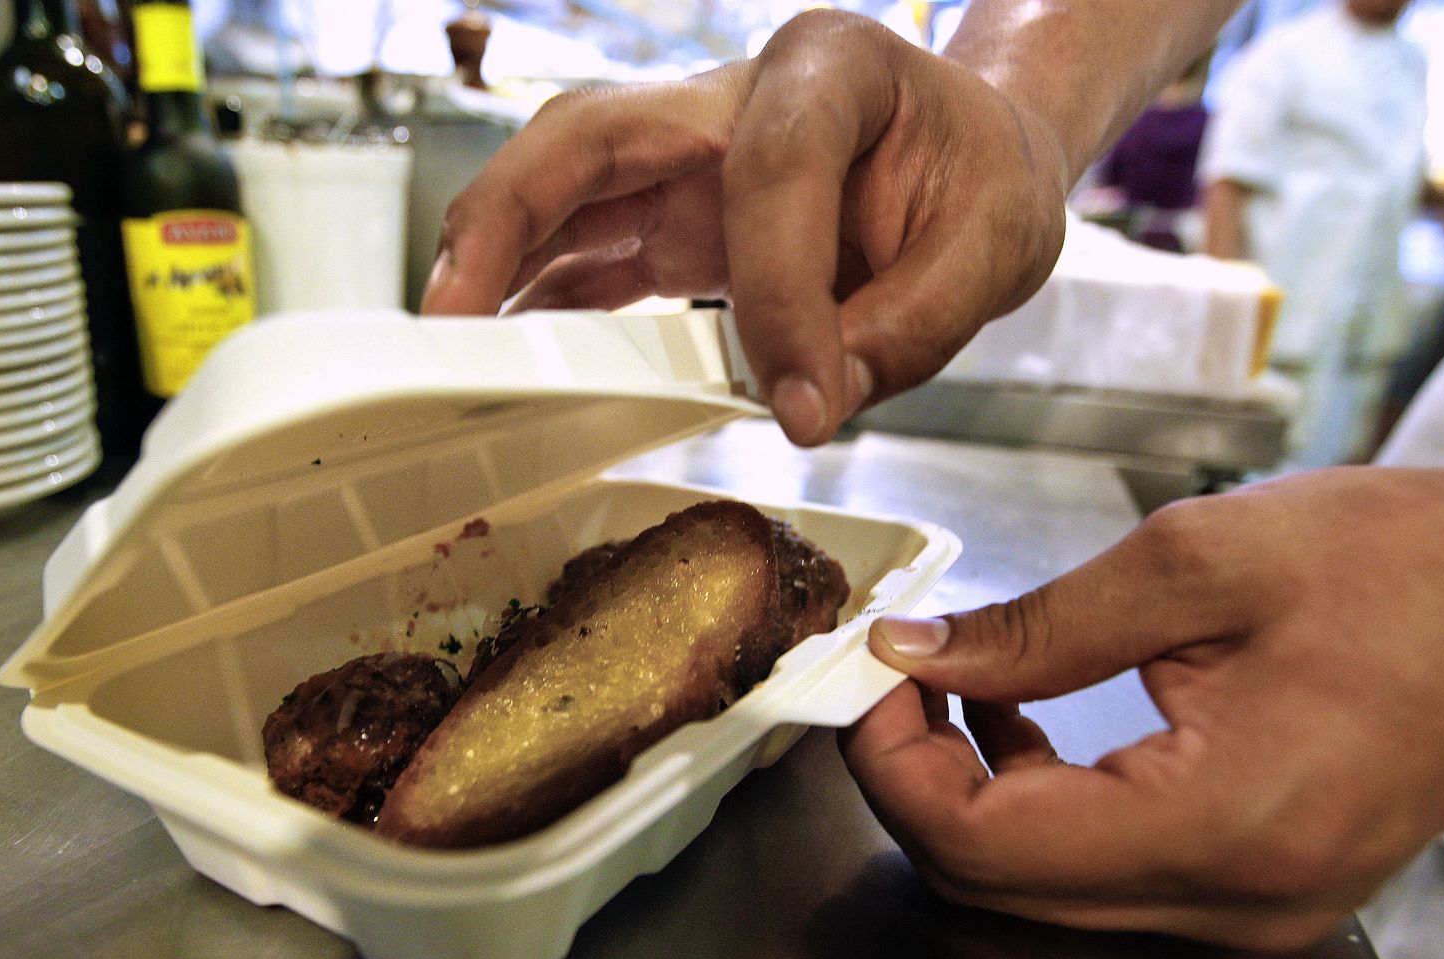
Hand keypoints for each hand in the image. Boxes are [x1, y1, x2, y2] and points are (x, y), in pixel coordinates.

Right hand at [421, 10, 1071, 445]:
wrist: (976, 159)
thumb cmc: (983, 179)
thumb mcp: (996, 246)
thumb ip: (910, 327)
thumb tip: (808, 406)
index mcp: (829, 68)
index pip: (771, 166)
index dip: (778, 291)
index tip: (803, 400)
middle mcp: (734, 96)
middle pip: (587, 135)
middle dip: (506, 218)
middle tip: (452, 320)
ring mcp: (689, 157)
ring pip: (560, 188)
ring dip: (494, 265)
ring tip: (447, 352)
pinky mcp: (673, 217)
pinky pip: (587, 254)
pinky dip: (539, 305)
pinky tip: (506, 362)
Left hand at [840, 453, 1443, 948]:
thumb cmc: (1419, 563)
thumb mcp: (1200, 562)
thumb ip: (1038, 624)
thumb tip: (916, 652)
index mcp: (1223, 823)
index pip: (982, 848)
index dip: (892, 766)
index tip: (868, 681)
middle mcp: (1238, 898)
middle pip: (1000, 887)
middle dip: (919, 782)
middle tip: (897, 676)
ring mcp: (1257, 906)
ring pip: (1049, 891)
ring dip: (978, 796)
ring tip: (962, 684)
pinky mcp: (1266, 882)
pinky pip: (1112, 875)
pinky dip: (1048, 806)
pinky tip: (1035, 720)